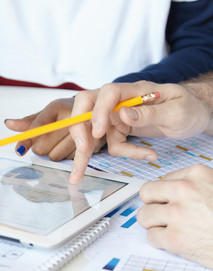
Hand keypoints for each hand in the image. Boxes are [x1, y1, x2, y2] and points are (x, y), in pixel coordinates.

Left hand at [5, 97, 104, 160]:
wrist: (97, 111)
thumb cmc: (67, 112)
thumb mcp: (48, 113)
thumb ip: (29, 121)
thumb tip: (8, 124)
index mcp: (56, 107)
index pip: (38, 126)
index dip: (27, 140)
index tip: (19, 151)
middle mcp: (69, 117)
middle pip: (42, 146)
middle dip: (41, 147)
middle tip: (48, 139)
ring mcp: (83, 130)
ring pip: (54, 156)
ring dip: (54, 152)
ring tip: (61, 140)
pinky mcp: (93, 143)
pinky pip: (68, 160)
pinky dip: (66, 156)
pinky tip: (71, 145)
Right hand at [68, 81, 211, 182]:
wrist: (197, 114)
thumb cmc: (189, 107)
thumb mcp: (177, 111)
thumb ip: (150, 112)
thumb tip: (123, 114)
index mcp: (133, 90)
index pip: (107, 94)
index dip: (98, 112)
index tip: (98, 133)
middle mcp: (120, 101)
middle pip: (87, 108)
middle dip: (79, 129)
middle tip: (82, 150)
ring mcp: (117, 116)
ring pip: (92, 131)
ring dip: (85, 154)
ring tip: (78, 175)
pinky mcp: (120, 129)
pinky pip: (113, 144)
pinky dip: (126, 153)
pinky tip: (148, 156)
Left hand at [137, 165, 212, 268]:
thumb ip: (200, 184)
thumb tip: (174, 185)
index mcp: (198, 175)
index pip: (164, 179)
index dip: (168, 193)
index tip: (175, 201)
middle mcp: (185, 191)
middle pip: (147, 193)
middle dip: (154, 205)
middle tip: (165, 214)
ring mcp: (178, 215)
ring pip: (144, 216)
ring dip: (155, 224)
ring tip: (171, 228)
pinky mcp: (175, 239)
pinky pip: (151, 237)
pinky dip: (161, 242)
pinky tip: (176, 242)